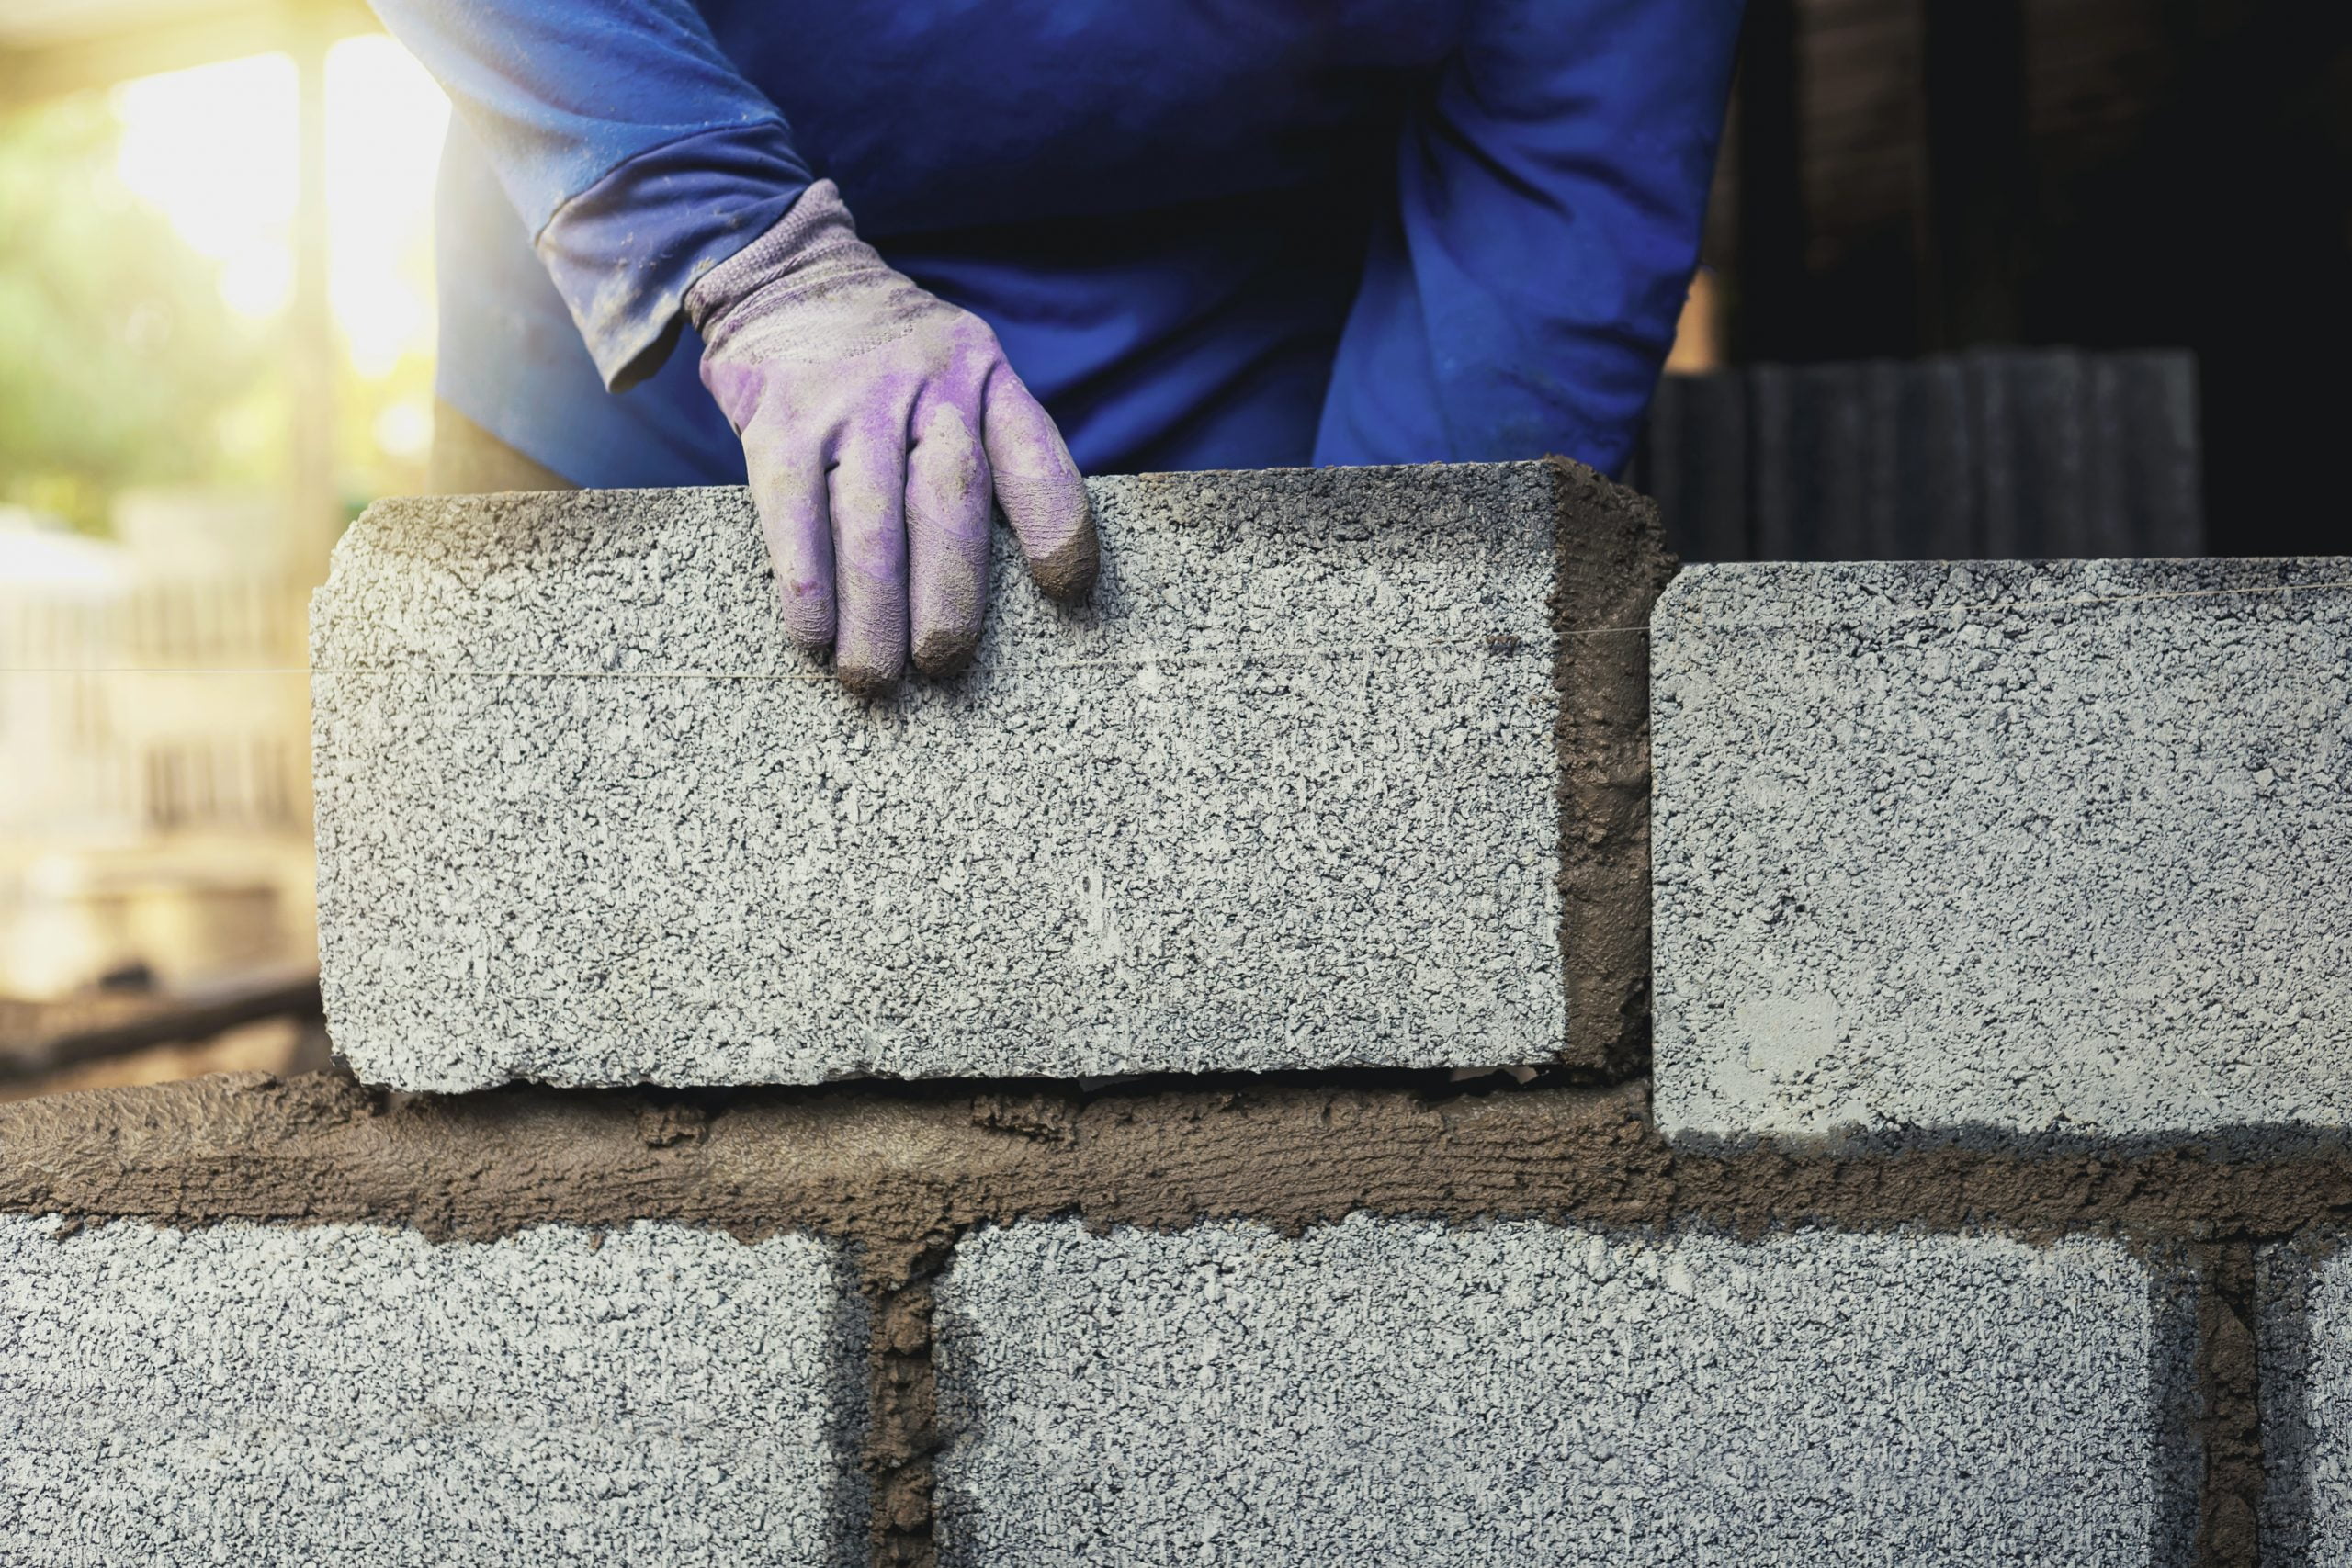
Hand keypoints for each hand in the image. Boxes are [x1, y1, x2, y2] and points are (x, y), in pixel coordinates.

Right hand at [686, 179, 1096, 692]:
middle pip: (948, 499)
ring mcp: (848, 402)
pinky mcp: (778, 419)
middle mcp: (923, 386)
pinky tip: (813, 633)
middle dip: (949, 590)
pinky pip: (792, 510)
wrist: (782, 270)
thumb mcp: (959, 364)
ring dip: (873, 607)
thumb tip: (1036, 569)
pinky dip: (804, 578)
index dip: (1056, 521)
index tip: (1069, 590)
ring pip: (870, 518)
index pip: (1031, 450)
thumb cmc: (889, 354)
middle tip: (945, 662)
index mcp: (981, 376)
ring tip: (875, 676)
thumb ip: (992, 441)